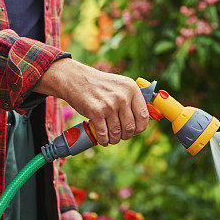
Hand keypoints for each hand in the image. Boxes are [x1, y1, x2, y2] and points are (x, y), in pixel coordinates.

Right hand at [34, 59, 149, 145]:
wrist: (75, 79)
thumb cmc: (99, 84)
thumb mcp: (120, 85)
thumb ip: (131, 99)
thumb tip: (142, 119)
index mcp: (131, 89)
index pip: (143, 116)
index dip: (140, 127)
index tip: (135, 131)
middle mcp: (122, 97)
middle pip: (130, 127)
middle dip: (126, 135)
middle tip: (120, 135)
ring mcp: (109, 105)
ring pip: (117, 133)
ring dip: (114, 139)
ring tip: (111, 138)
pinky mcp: (96, 112)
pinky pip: (104, 134)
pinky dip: (104, 140)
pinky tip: (103, 140)